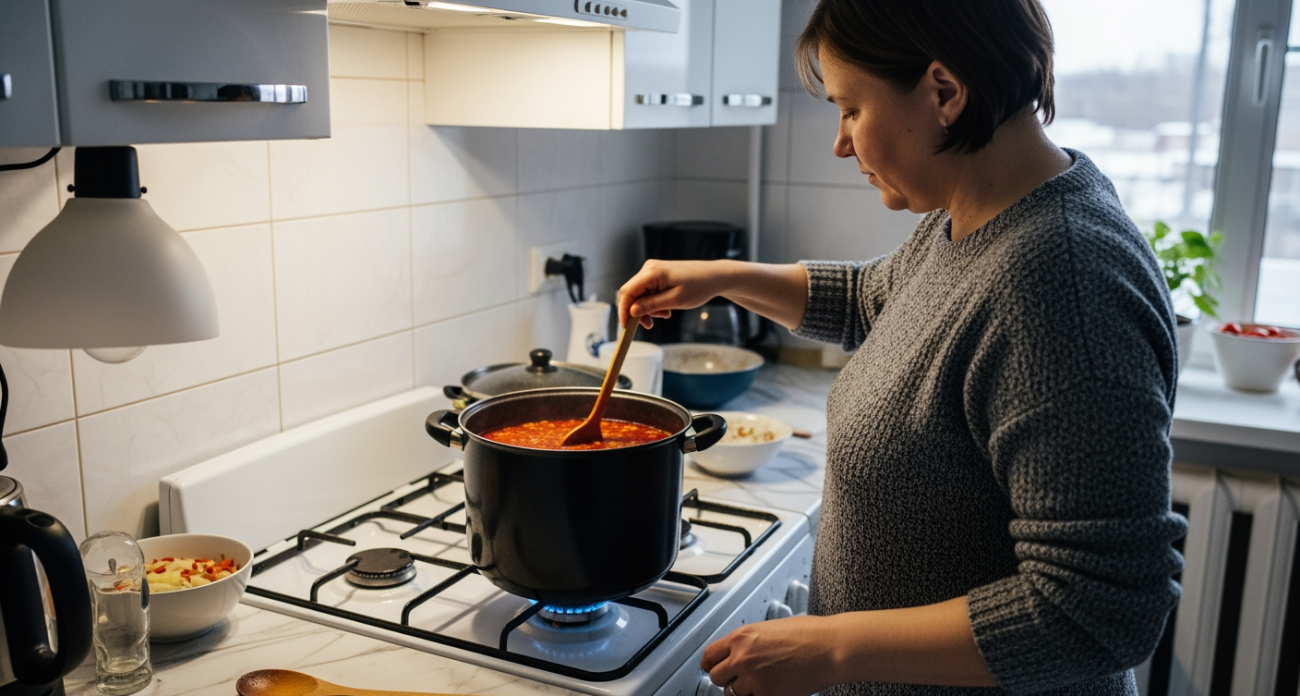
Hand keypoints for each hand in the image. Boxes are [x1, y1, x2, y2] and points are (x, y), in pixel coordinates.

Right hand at [618, 260, 732, 328]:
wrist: (715, 276)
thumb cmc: (698, 287)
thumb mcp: (675, 300)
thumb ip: (652, 305)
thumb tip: (632, 312)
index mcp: (652, 272)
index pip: (627, 292)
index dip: (623, 311)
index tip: (626, 327)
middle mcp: (649, 268)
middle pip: (631, 293)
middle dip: (637, 311)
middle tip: (650, 325)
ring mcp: (653, 270)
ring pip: (640, 294)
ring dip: (648, 308)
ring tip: (666, 315)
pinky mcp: (658, 274)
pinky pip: (648, 291)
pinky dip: (654, 303)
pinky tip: (666, 309)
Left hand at [702, 615, 837, 695]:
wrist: (829, 647)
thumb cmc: (808, 634)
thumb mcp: (768, 629)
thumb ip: (747, 642)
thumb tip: (735, 652)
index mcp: (741, 637)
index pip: (709, 656)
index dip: (711, 664)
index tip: (714, 667)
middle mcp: (742, 658)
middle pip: (716, 677)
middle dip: (727, 678)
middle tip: (739, 677)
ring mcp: (753, 679)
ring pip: (731, 693)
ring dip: (743, 690)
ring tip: (759, 683)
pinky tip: (769, 689)